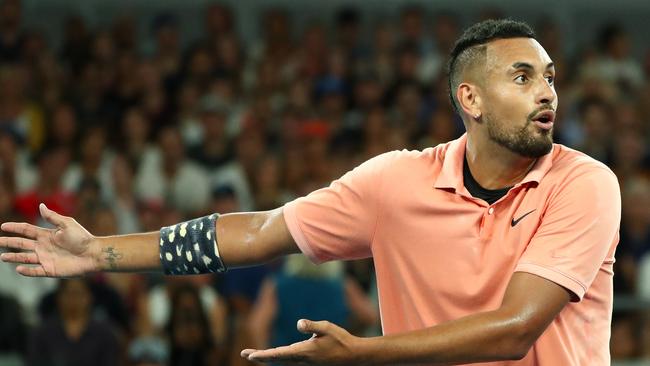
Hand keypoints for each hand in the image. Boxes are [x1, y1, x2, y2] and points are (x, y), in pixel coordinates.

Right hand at [0, 203, 96, 276]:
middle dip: (9, 242)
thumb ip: (52, 217)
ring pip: (25, 258)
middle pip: (22, 244)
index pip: (26, 230)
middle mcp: (44, 246)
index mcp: (47, 234)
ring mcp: (46, 258)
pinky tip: (18, 269)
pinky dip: (27, 271)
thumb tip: (40, 205)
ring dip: (14, 257)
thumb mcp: (67, 224)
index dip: (15, 228)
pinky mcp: (50, 269)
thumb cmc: (82, 238)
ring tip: (3, 257)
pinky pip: (35, 271)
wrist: (93, 254)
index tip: (2, 226)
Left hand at [241, 319, 367, 364]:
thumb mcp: (327, 328)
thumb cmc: (340, 340)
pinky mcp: (308, 361)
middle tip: (244, 353)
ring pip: (281, 360)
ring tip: (254, 354)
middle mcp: (302, 359)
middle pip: (276, 359)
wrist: (353, 356)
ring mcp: (305, 362)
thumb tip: (299, 323)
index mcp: (304, 351)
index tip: (249, 355)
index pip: (279, 354)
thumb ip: (312, 325)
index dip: (263, 354)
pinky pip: (288, 361)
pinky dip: (277, 358)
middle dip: (260, 356)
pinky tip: (273, 356)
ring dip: (267, 357)